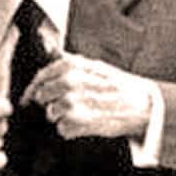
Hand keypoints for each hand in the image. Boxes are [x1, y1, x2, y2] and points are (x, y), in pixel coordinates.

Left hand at [20, 53, 152, 140]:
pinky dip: (70, 130)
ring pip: (51, 113)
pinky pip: (62, 129)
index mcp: (71, 66)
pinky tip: (83, 124)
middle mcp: (69, 82)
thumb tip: (48, 45)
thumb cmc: (119, 86)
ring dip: (61, 117)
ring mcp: (73, 102)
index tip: (32, 97)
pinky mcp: (79, 122)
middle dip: (49, 103)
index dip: (35, 89)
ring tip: (78, 114)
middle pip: (41, 96)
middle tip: (62, 106)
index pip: (40, 77)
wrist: (143, 105)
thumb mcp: (94, 65)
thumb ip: (68, 59)